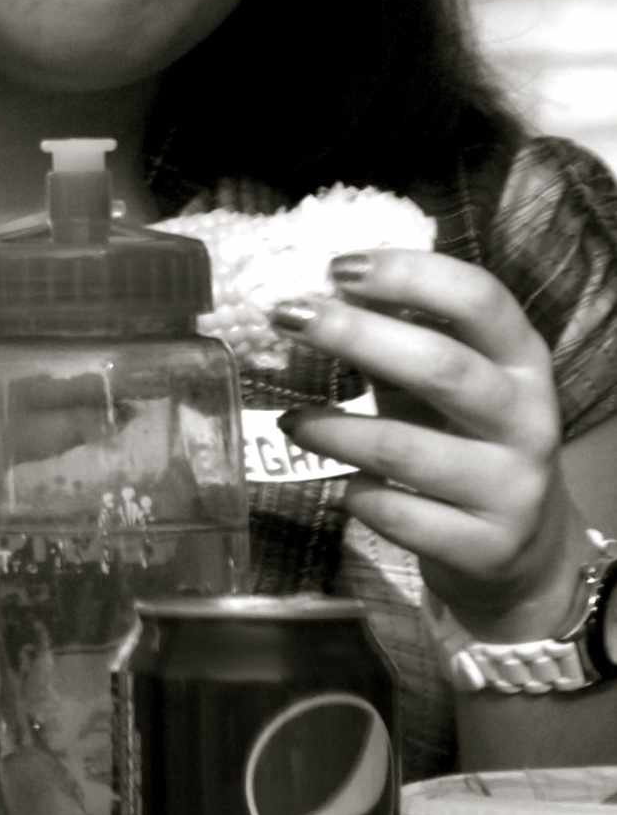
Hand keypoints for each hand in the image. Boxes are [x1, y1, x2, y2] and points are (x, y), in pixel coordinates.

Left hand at [283, 250, 588, 635]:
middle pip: (443, 367)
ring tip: (289, 421)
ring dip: (334, 431)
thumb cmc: (464, 441)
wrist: (521, 547)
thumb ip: (399, 339)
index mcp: (523, 362)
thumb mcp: (444, 384)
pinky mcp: (486, 547)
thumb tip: (319, 289)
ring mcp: (512, 487)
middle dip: (355, 336)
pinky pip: (401, 516)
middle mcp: (529, 420)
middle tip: (284, 316)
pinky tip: (342, 486)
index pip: (481, 300)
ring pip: (408, 450)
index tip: (336, 267)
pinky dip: (358, 496)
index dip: (411, 276)